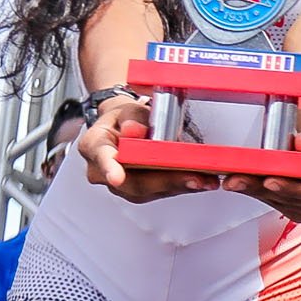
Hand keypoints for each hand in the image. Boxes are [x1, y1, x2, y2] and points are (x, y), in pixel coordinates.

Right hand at [83, 96, 218, 201]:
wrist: (124, 126)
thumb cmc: (123, 117)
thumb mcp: (126, 108)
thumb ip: (131, 118)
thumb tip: (135, 131)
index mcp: (94, 146)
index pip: (101, 157)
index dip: (109, 168)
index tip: (116, 177)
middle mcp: (103, 171)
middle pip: (133, 182)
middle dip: (166, 181)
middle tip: (193, 178)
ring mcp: (121, 186)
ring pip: (149, 191)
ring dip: (180, 186)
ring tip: (206, 180)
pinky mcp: (140, 191)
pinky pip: (160, 191)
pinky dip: (182, 186)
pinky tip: (202, 181)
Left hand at [219, 131, 300, 222]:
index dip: (291, 187)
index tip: (270, 180)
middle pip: (292, 198)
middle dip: (263, 188)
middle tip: (238, 179)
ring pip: (280, 203)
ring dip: (256, 191)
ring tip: (235, 179)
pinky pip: (277, 204)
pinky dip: (259, 193)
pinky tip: (243, 184)